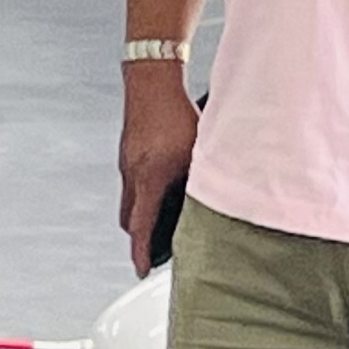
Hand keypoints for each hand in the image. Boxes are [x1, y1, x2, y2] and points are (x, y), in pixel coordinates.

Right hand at [120, 66, 198, 276]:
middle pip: (129, 219)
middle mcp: (133, 173)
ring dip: (141, 216)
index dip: (142, 251)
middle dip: (139, 238)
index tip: (142, 269)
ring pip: (130, 201)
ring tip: (159, 222)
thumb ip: (204, 177)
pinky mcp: (128, 153)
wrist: (150, 80)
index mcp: (150, 177)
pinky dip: (142, 196)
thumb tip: (220, 200)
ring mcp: (127, 163)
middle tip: (152, 251)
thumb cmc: (177, 111)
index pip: (142, 224)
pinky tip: (161, 189)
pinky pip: (132, 184)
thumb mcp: (198, 149)